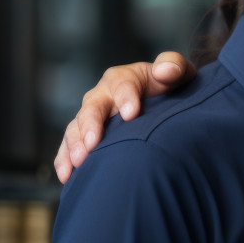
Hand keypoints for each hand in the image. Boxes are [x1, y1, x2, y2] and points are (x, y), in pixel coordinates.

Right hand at [53, 52, 195, 182]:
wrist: (165, 100)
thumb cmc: (171, 85)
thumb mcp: (178, 72)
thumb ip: (174, 66)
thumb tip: (165, 71)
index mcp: (123, 78)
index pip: (122, 84)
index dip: (125, 98)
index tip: (131, 115)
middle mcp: (102, 95)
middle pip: (93, 107)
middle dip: (91, 125)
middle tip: (92, 144)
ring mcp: (92, 116)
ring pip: (77, 127)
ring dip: (75, 144)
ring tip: (78, 162)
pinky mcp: (86, 134)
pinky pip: (70, 145)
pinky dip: (65, 159)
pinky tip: (66, 176)